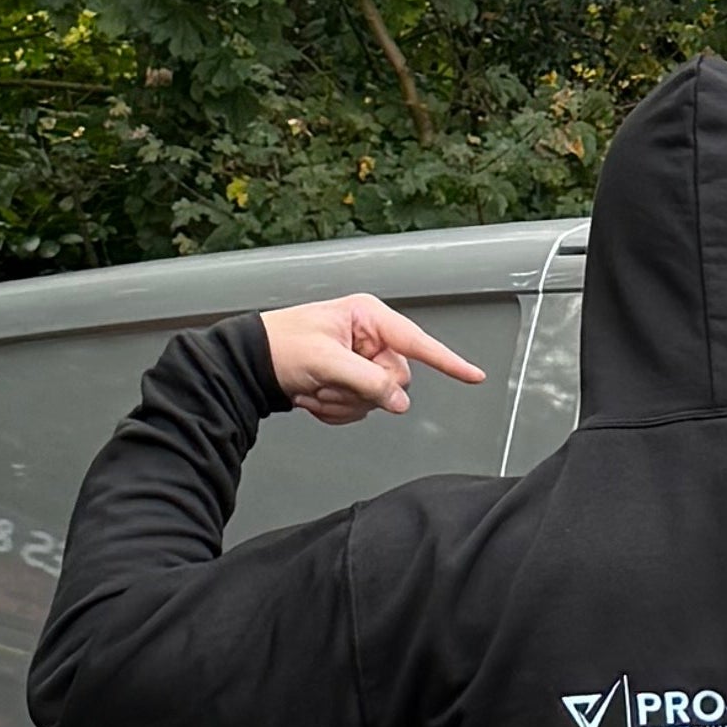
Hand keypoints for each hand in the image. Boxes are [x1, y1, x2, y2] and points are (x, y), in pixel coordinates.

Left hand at [260, 292, 488, 424]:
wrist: (252, 364)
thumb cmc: (281, 346)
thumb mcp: (326, 361)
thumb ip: (368, 381)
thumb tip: (400, 401)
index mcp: (368, 317)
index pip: (417, 342)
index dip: (448, 361)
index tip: (474, 375)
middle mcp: (370, 338)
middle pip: (396, 379)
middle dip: (361, 390)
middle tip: (329, 383)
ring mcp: (362, 362)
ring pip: (379, 399)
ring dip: (344, 402)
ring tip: (315, 388)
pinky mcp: (352, 382)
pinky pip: (362, 408)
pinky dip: (336, 409)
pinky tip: (315, 395)